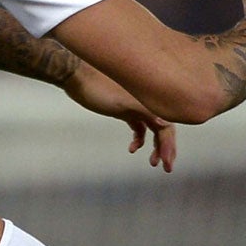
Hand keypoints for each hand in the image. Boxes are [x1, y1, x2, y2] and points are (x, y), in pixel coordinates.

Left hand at [63, 62, 177, 171]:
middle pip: (163, 128)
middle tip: (165, 168)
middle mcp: (147, 102)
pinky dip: (139, 138)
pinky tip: (132, 149)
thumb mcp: (122, 103)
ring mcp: (136, 105)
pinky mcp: (125, 109)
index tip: (166, 164)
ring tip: (152, 162)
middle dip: (165, 148)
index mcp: (150, 100)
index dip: (169, 146)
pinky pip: (139, 125)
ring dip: (154, 145)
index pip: (168, 126)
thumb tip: (167, 124)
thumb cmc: (98, 88)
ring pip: (153, 128)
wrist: (77, 77)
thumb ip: (145, 111)